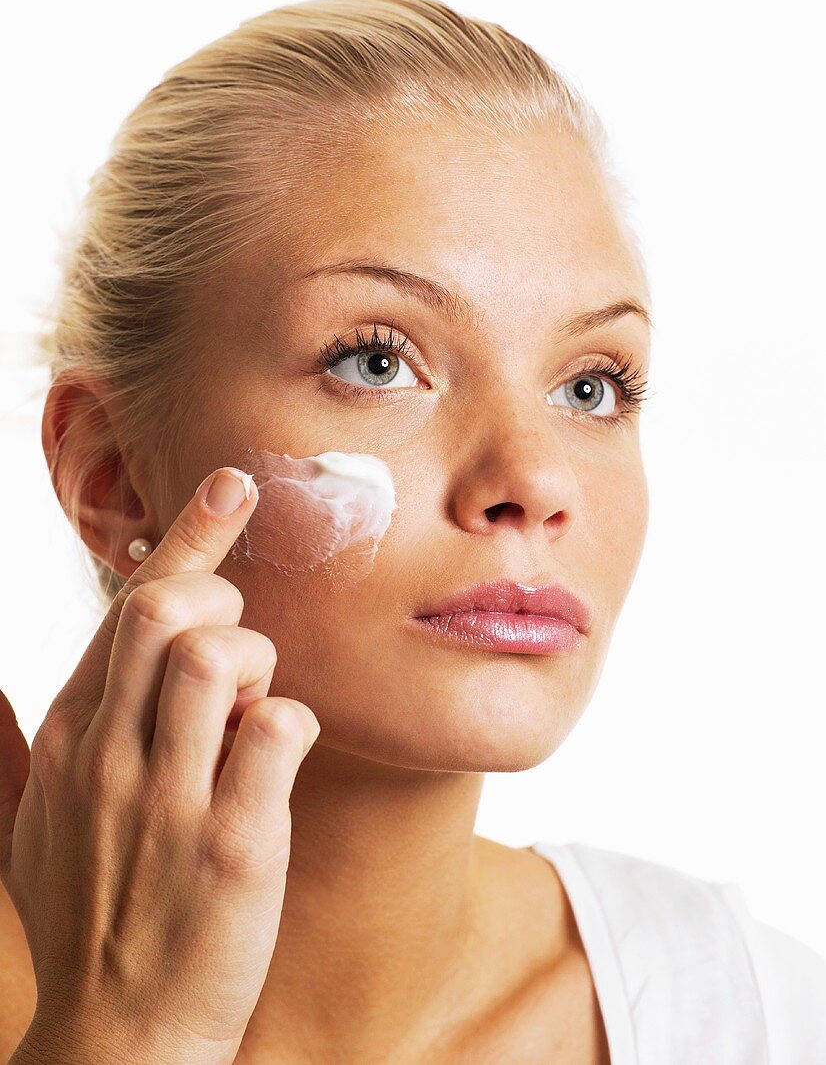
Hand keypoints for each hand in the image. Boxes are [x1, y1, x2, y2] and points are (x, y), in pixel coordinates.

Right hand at [0, 466, 319, 1063]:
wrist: (118, 1039)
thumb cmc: (92, 918)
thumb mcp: (27, 830)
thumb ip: (12, 753)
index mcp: (68, 737)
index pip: (129, 607)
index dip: (189, 538)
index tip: (233, 487)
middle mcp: (108, 757)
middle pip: (168, 611)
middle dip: (223, 602)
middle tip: (238, 651)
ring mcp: (169, 800)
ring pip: (221, 657)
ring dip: (258, 666)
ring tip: (250, 713)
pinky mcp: (234, 844)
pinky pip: (279, 728)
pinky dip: (293, 724)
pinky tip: (278, 757)